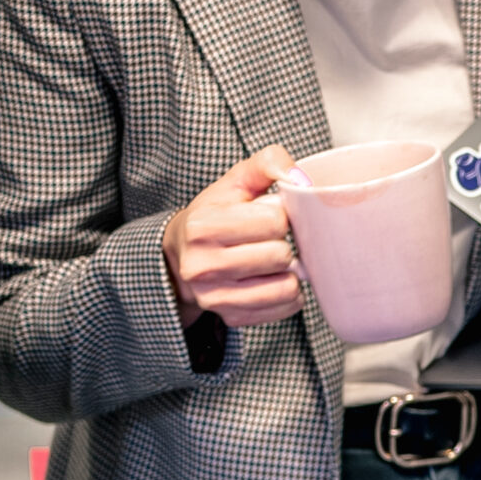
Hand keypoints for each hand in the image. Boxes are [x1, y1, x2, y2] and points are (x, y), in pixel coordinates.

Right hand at [161, 147, 303, 329]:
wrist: (181, 255)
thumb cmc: (215, 215)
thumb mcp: (235, 181)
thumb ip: (268, 163)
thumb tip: (299, 176)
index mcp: (202, 227)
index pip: (274, 222)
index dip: (280, 215)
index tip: (267, 214)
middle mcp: (202, 266)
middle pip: (280, 255)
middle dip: (283, 242)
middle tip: (269, 239)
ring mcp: (214, 297)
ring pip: (287, 286)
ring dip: (289, 270)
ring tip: (273, 259)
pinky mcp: (231, 316)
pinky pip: (286, 307)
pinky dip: (289, 292)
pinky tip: (272, 278)